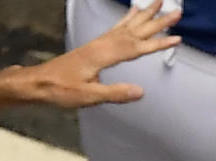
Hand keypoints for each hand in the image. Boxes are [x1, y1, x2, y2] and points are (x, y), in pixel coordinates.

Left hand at [20, 5, 180, 105]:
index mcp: (102, 56)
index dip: (157, 43)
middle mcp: (102, 45)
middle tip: (176, 12)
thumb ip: (115, 93)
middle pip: (135, 30)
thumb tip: (140, 91)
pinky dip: (127, 18)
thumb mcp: (88, 96)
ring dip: (144, 14)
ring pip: (127, 25)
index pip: (136, 47)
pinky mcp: (95, 46)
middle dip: (157, 21)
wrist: (39, 82)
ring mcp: (98, 43)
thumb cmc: (61, 89)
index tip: (176, 38)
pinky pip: (116, 28)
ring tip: (158, 3)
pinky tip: (132, 12)